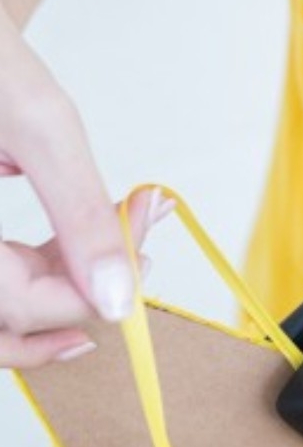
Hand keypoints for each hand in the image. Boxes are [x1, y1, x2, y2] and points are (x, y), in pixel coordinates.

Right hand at [0, 3, 168, 368]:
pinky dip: (31, 282)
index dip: (92, 290)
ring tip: (112, 270)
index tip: (144, 248)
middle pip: (7, 320)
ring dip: (57, 300)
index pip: (20, 304)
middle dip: (80, 295)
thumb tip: (119, 297)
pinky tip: (70, 261)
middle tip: (134, 256)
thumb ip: (80, 215)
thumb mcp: (38, 126)